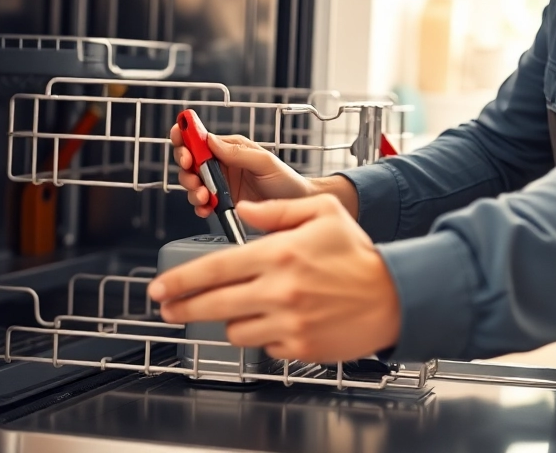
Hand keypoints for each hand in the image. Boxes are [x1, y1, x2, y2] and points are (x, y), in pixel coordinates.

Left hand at [147, 195, 400, 363]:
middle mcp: (279, 289)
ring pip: (235, 329)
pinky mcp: (300, 346)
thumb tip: (243, 210)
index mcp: (279, 253)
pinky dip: (265, 335)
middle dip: (182, 307)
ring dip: (230, 320)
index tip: (159, 287)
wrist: (395, 295)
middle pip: (213, 304)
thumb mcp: (323, 212)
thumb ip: (277, 211)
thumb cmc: (358, 254)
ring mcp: (288, 322)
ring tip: (242, 309)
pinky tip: (280, 320)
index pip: (215, 268)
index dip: (181, 280)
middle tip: (168, 309)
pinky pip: (264, 345)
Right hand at [169, 127, 314, 217]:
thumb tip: (210, 139)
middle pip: (190, 161)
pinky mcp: (221, 204)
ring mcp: (219, 185)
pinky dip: (199, 206)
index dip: (185, 136)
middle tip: (193, 173)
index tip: (181, 140)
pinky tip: (206, 208)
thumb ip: (238, 152)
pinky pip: (201, 204)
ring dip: (192, 188)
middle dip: (186, 166)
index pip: (200, 138)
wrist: (298, 206)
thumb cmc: (286, 180)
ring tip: (204, 195)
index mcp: (229, 149)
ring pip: (192, 183)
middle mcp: (221, 165)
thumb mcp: (265, 162)